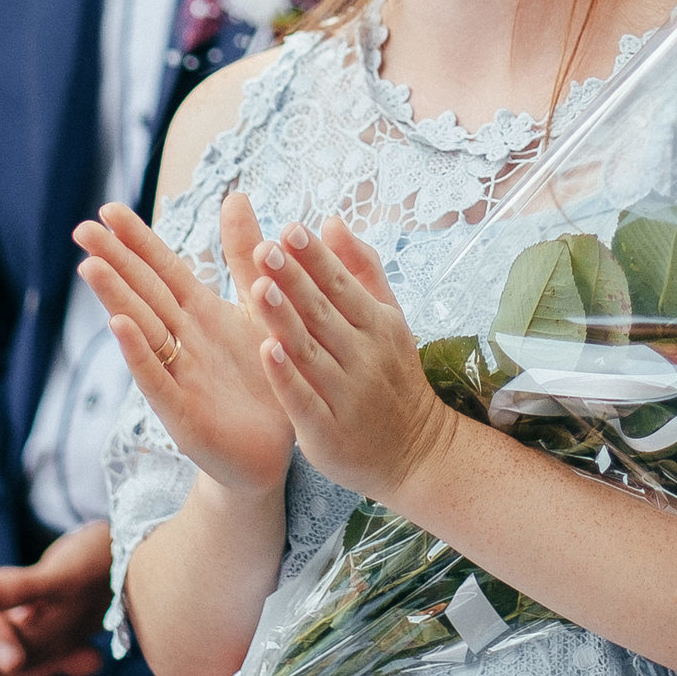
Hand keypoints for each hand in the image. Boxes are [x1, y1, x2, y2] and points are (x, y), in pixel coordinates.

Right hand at [78, 197, 291, 495]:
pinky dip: (139, 353)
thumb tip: (235, 194)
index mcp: (201, 313)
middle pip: (143, 293)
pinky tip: (120, 326)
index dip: (137, 240)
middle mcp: (182, 340)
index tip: (109, 208)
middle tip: (82, 229)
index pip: (163, 268)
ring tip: (90, 266)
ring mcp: (178, 375)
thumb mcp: (259, 306)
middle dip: (114, 261)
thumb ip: (244, 255)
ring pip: (143, 329)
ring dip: (117, 299)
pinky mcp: (183, 413)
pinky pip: (158, 378)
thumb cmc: (263, 376)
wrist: (276, 452)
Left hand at [243, 216, 450, 504]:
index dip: (316, 257)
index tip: (290, 228)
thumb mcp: (389, 319)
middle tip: (266, 248)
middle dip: (295, 279)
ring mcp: (347, 394)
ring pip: (311, 352)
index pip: (342, 284)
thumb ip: (361, 269)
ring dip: (285, 320)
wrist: (418, 453)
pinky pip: (304, 400)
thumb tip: (331, 221)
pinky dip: (287, 377)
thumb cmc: (394, 377)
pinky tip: (268, 352)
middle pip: (323, 313)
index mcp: (379, 325)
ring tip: (259, 288)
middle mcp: (365, 356)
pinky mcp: (328, 431)